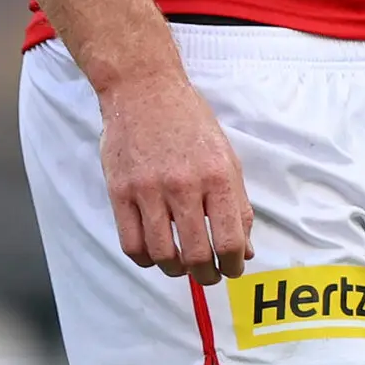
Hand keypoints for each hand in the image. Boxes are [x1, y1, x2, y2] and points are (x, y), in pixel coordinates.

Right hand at [98, 71, 252, 284]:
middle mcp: (184, 185)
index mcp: (217, 176)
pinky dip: (145, 259)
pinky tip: (154, 253)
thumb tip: (244, 250)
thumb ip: (237, 205)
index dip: (233, 265)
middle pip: (197, 255)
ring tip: (180, 265)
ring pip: (162, 255)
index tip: (231, 269)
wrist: (143, 88)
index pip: (230, 240)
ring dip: (175, 270)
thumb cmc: (188, 121)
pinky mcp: (120, 191)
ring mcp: (148, 189)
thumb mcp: (225, 157)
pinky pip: (131, 244)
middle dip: (206, 275)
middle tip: (207, 275)